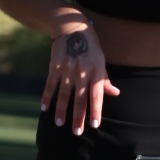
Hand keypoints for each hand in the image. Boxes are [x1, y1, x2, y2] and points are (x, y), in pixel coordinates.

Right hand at [40, 20, 118, 135]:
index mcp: (96, 72)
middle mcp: (82, 73)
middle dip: (78, 117)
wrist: (72, 27)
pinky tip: (44, 108)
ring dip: (61, 110)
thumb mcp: (101, 60)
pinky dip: (47, 96)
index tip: (95, 125)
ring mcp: (67, 70)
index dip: (95, 111)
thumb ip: (105, 78)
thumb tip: (115, 93)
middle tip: (77, 132)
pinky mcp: (55, 66)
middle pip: (79, 99)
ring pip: (64, 94)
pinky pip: (50, 84)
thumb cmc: (90, 46)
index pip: (96, 96)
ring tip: (59, 124)